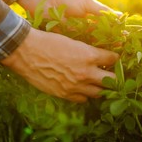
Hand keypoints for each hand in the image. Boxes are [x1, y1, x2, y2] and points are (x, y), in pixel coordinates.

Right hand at [0, 28, 118, 101]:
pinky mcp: (65, 94)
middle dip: (113, 76)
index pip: (112, 59)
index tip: (113, 58)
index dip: (114, 58)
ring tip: (98, 82)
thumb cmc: (49, 42)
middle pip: (111, 80)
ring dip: (100, 87)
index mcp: (89, 55)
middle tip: (111, 73)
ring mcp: (76, 86)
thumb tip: (98, 56)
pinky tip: (83, 88)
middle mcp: (86, 73)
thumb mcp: (73, 41)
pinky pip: (83, 99)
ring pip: (99, 93)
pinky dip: (85, 95)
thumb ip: (87, 52)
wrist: (27, 52)